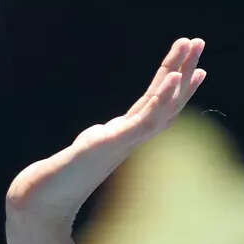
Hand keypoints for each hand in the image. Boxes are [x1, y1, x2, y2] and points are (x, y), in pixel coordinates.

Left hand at [5, 37, 205, 235]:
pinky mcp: (115, 143)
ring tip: (193, 46)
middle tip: (199, 41)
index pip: (158, 107)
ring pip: (163, 105)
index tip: (200, 69)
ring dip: (179, 74)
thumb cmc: (61, 180)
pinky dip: (161, 98)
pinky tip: (172, 78)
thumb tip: (98, 133)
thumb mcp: (86, 148)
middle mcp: (131, 138)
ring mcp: (126, 141)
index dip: (178, 88)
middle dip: (184, 71)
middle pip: (166, 101)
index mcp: (126, 136)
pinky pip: (145, 119)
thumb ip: (97, 137)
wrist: (43, 202)